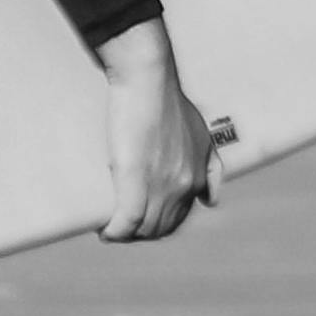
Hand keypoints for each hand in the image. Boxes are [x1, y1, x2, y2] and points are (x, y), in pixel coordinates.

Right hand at [96, 21, 221, 241]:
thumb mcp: (200, 134)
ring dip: (125, 234)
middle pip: (160, 228)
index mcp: (197, 178)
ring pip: (143, 229)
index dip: (156, 225)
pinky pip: (125, 222)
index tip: (138, 222)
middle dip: (140, 233)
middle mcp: (184, 186)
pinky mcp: (135, 181)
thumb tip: (211, 202)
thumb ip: (210, 166)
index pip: (178, 218)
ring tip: (108, 229)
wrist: (148, 80)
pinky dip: (114, 232)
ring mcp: (161, 185)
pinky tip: (104, 232)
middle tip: (118, 226)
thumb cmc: (167, 100)